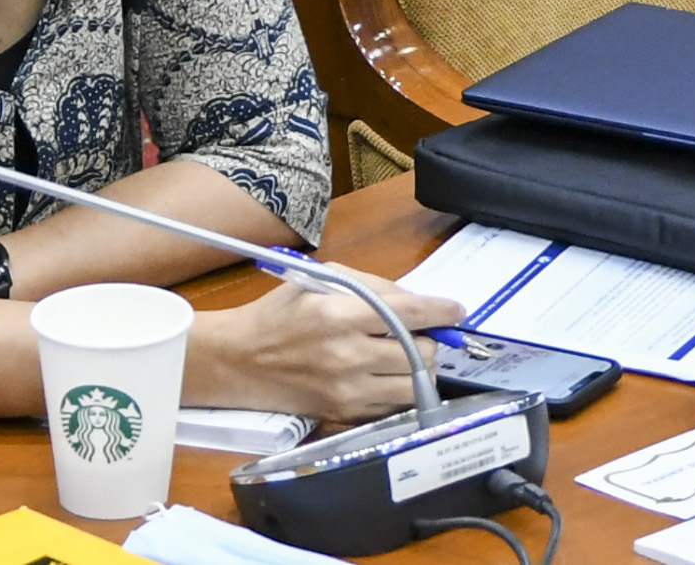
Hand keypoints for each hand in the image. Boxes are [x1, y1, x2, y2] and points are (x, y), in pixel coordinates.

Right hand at [184, 271, 464, 418]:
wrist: (235, 361)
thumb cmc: (280, 314)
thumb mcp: (324, 281)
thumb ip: (375, 287)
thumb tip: (419, 301)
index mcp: (341, 315)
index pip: (411, 314)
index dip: (443, 312)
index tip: (458, 311)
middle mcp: (347, 356)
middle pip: (421, 354)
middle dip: (430, 341)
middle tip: (422, 333)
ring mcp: (345, 390)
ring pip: (414, 385)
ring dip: (419, 368)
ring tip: (406, 355)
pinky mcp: (341, 414)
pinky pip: (392, 406)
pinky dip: (399, 390)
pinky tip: (387, 376)